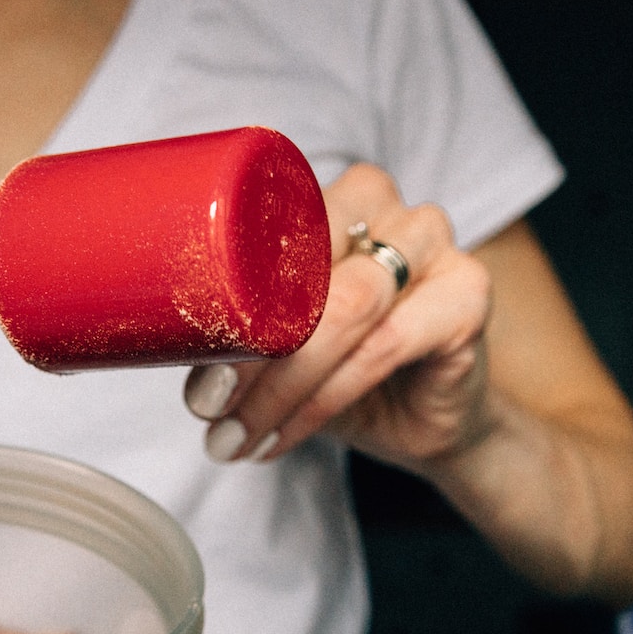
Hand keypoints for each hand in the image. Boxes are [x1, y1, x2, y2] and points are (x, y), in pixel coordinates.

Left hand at [183, 163, 494, 472]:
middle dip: (249, 352)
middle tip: (210, 410)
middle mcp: (390, 209)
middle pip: (307, 270)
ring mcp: (436, 247)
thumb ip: (235, 329)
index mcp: (336, 198)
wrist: (425, 419)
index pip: (270, 232)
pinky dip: (324, 401)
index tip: (192, 378)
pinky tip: (285, 435)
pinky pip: (381, 348)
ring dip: (281, 386)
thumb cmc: (343, 367)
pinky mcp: (468, 296)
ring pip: (345, 309)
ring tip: (239, 434)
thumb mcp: (278, 343)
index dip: (222, 306)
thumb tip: (164, 345)